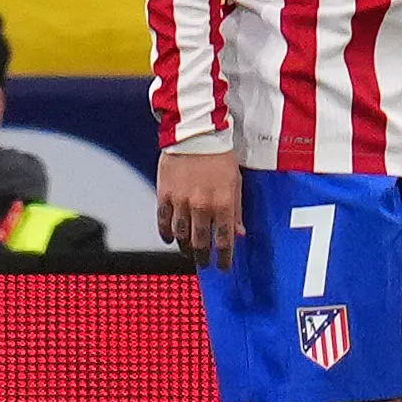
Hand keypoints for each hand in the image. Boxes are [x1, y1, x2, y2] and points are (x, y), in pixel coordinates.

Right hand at [155, 145, 244, 265]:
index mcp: (223, 204)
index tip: (222, 266)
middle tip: (204, 262)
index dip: (223, 258)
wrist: (195, 135)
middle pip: (200, 242)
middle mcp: (202, 206)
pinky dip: (165, 232)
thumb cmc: (219, 156)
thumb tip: (239, 233)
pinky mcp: (164, 194)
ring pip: (180, 234)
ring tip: (187, 252)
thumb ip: (237, 210)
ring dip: (184, 247)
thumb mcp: (236, 183)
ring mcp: (181, 201)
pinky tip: (169, 238)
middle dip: (203, 257)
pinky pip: (163, 220)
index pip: (224, 240)